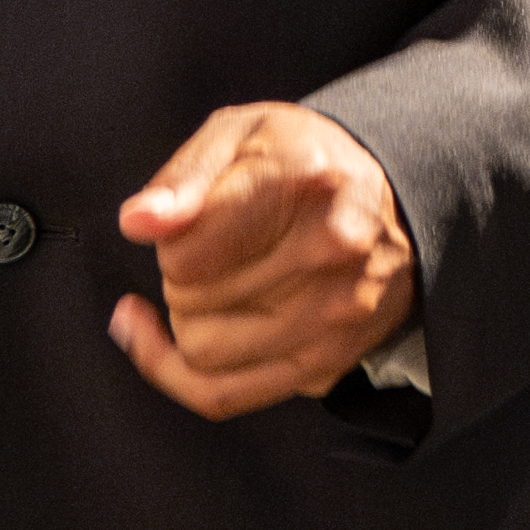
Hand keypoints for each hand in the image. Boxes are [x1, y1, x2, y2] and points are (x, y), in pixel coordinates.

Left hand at [109, 101, 418, 420]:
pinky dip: (175, 373)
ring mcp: (336, 315)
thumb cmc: (302, 162)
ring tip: (214, 284)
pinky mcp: (329, 362)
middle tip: (210, 246)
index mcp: (303, 181)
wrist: (392, 203)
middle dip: (179, 276)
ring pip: (201, 352)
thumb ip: (185, 177)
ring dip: (187, 320)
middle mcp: (331, 251)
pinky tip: (163, 341)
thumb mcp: (241, 134)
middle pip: (190, 300)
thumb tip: (137, 222)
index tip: (185, 220)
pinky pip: (223, 395)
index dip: (167, 238)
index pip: (186, 252)